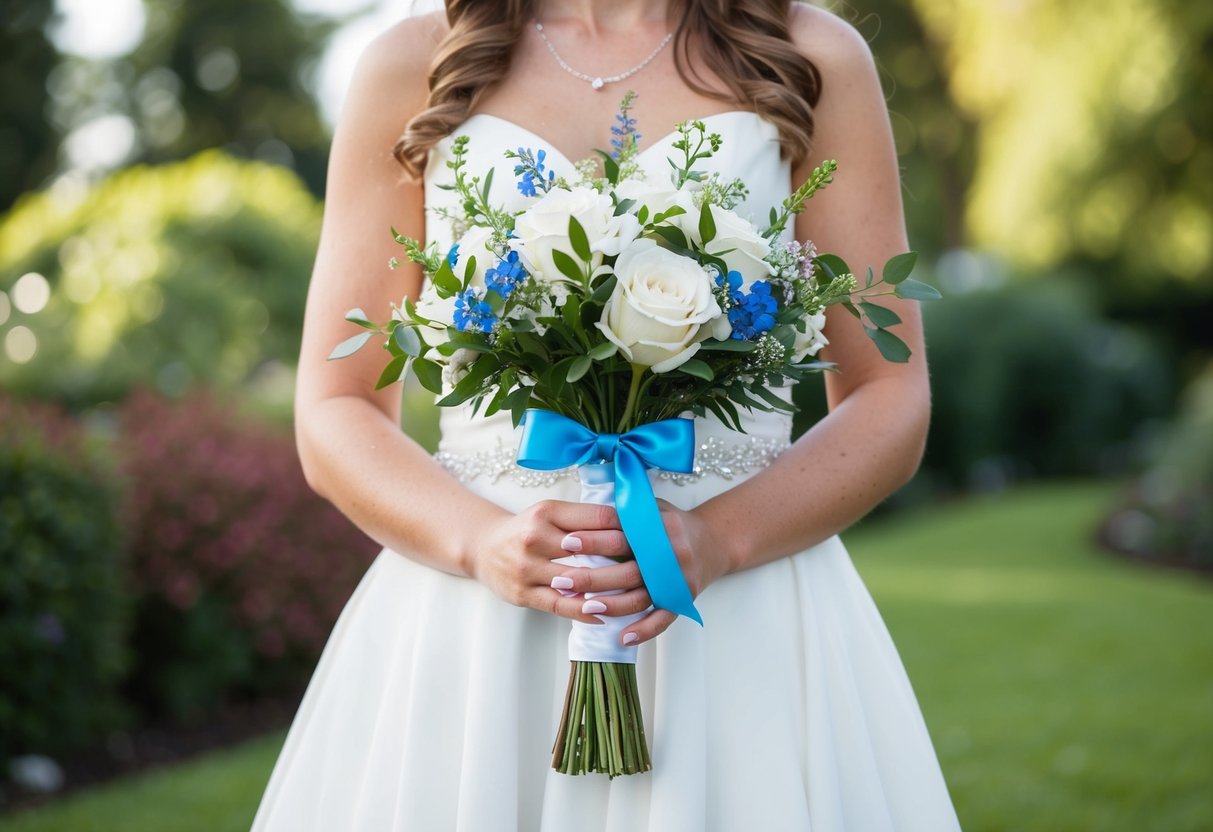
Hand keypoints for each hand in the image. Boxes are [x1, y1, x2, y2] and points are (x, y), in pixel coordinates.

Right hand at [470, 500, 638, 622]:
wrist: (483, 548)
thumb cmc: (527, 529)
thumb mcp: (551, 512)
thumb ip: (584, 517)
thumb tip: (630, 522)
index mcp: (547, 512)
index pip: (598, 518)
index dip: (628, 527)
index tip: (650, 536)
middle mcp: (535, 538)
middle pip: (591, 549)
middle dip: (625, 558)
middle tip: (653, 565)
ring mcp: (527, 568)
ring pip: (578, 581)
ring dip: (610, 588)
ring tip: (636, 593)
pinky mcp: (523, 594)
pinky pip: (559, 605)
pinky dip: (584, 611)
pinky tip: (604, 615)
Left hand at [549, 500, 732, 645]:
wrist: (714, 541)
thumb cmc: (670, 523)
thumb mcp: (651, 507)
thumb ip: (623, 511)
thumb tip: (582, 512)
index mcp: (659, 527)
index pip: (622, 532)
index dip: (593, 537)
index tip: (566, 541)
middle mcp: (671, 554)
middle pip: (628, 568)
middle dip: (592, 575)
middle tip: (561, 579)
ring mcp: (678, 579)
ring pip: (641, 597)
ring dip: (612, 605)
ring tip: (583, 606)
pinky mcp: (684, 599)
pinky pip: (664, 619)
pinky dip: (644, 630)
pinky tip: (622, 637)